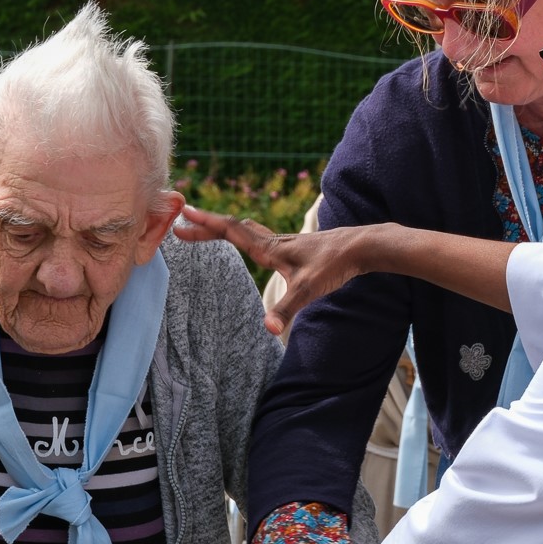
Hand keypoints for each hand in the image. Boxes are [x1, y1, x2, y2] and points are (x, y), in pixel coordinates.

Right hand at [173, 206, 369, 334]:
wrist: (361, 247)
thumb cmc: (335, 265)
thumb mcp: (308, 289)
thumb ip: (286, 309)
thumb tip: (268, 329)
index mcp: (269, 248)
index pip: (230, 230)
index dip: (206, 224)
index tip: (183, 214)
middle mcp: (272, 241)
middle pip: (232, 228)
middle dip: (205, 226)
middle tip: (181, 224)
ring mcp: (282, 242)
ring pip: (245, 229)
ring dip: (223, 227)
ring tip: (205, 227)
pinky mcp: (292, 247)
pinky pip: (258, 235)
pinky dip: (243, 233)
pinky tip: (249, 241)